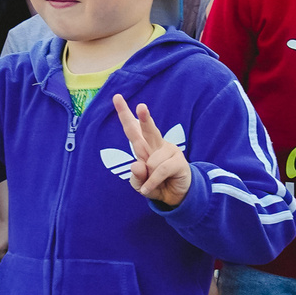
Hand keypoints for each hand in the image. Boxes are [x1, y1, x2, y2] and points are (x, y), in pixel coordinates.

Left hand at [113, 92, 189, 207]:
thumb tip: (136, 165)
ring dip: (149, 177)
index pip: (133, 129)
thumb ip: (136, 177)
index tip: (117, 97)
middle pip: (148, 130)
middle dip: (144, 118)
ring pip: (151, 161)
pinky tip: (150, 189)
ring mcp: (169, 151)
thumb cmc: (155, 185)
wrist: (175, 197)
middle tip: (141, 107)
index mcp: (144, 146)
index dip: (125, 114)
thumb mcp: (140, 184)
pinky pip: (159, 170)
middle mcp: (156, 145)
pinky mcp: (179, 161)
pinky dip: (153, 182)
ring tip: (154, 183)